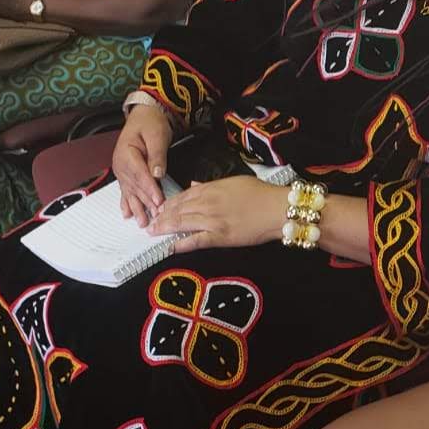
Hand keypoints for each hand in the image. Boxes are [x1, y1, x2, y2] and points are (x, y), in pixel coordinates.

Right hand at [113, 105, 174, 225]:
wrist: (144, 116)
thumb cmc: (150, 123)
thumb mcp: (157, 135)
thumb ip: (157, 155)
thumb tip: (157, 172)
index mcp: (126, 153)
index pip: (139, 174)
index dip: (149, 188)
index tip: (159, 200)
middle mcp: (121, 164)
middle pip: (135, 186)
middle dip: (145, 202)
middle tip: (156, 216)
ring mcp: (122, 170)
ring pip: (130, 192)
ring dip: (136, 208)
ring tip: (143, 222)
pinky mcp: (127, 174)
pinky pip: (126, 191)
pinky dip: (127, 203)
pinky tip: (127, 214)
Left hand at [151, 176, 285, 252]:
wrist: (278, 209)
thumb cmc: (261, 194)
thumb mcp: (235, 181)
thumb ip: (212, 184)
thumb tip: (195, 185)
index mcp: (212, 188)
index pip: (183, 195)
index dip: (168, 203)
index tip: (159, 207)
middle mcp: (208, 203)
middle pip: (178, 209)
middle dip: (162, 216)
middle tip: (151, 222)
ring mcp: (212, 221)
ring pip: (181, 223)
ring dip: (165, 229)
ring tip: (154, 233)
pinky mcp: (220, 237)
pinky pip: (195, 240)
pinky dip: (180, 244)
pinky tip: (169, 246)